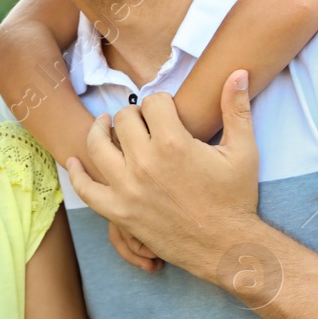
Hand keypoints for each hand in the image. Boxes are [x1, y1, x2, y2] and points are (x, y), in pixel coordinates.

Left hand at [68, 71, 259, 281]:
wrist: (226, 246)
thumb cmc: (236, 198)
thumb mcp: (243, 151)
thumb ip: (236, 109)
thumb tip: (238, 72)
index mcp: (172, 143)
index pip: (152, 102)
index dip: (161, 102)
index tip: (168, 110)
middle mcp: (144, 162)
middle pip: (124, 119)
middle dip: (135, 115)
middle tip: (144, 122)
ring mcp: (127, 188)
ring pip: (98, 146)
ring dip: (100, 131)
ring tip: (105, 126)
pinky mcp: (119, 212)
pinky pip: (87, 189)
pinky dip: (77, 174)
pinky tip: (74, 162)